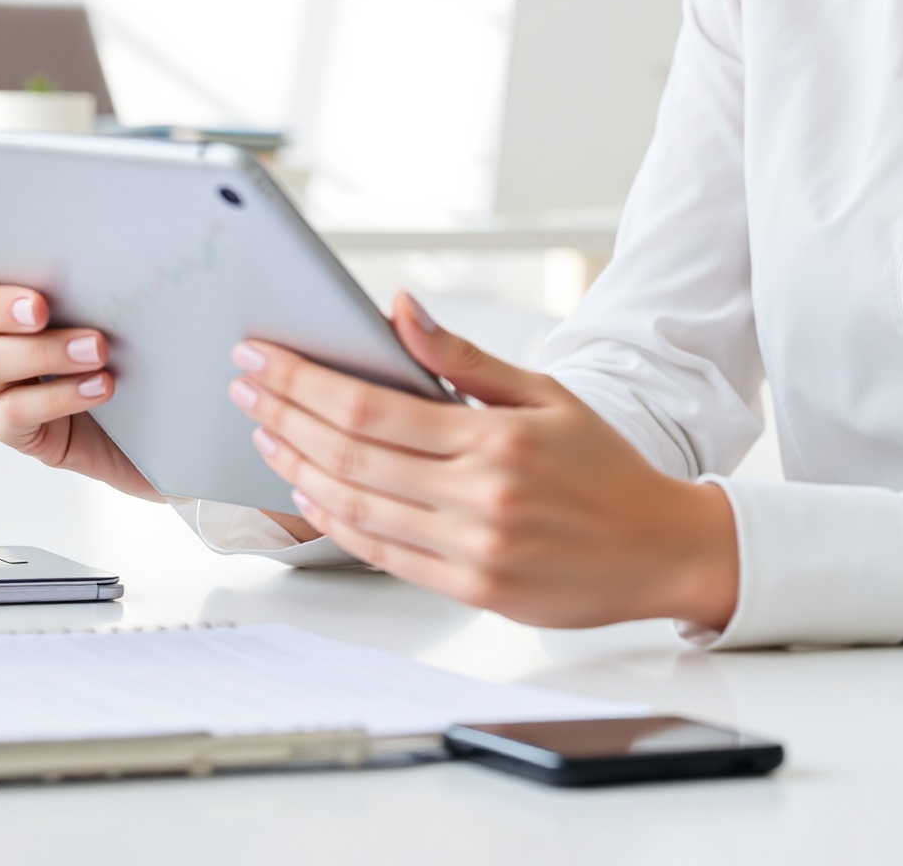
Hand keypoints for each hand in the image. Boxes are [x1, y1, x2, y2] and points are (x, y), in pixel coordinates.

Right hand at [0, 235, 156, 498]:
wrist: (172, 423)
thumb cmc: (150, 352)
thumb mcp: (139, 308)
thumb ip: (115, 277)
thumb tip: (131, 233)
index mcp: (23, 296)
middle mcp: (1, 336)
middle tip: (41, 307)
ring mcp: (4, 385)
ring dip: (41, 353)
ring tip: (97, 349)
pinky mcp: (20, 429)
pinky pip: (13, 412)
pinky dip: (55, 397)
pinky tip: (99, 386)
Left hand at [228, 294, 741, 630]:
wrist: (657, 547)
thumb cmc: (604, 466)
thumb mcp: (545, 394)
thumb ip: (465, 359)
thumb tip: (401, 311)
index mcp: (497, 440)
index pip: (373, 409)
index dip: (305, 382)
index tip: (263, 359)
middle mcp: (478, 498)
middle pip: (350, 456)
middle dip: (285, 415)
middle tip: (245, 385)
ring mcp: (470, 549)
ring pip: (356, 507)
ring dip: (296, 469)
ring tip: (262, 434)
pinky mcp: (470, 590)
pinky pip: (381, 554)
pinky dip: (335, 523)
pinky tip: (308, 494)